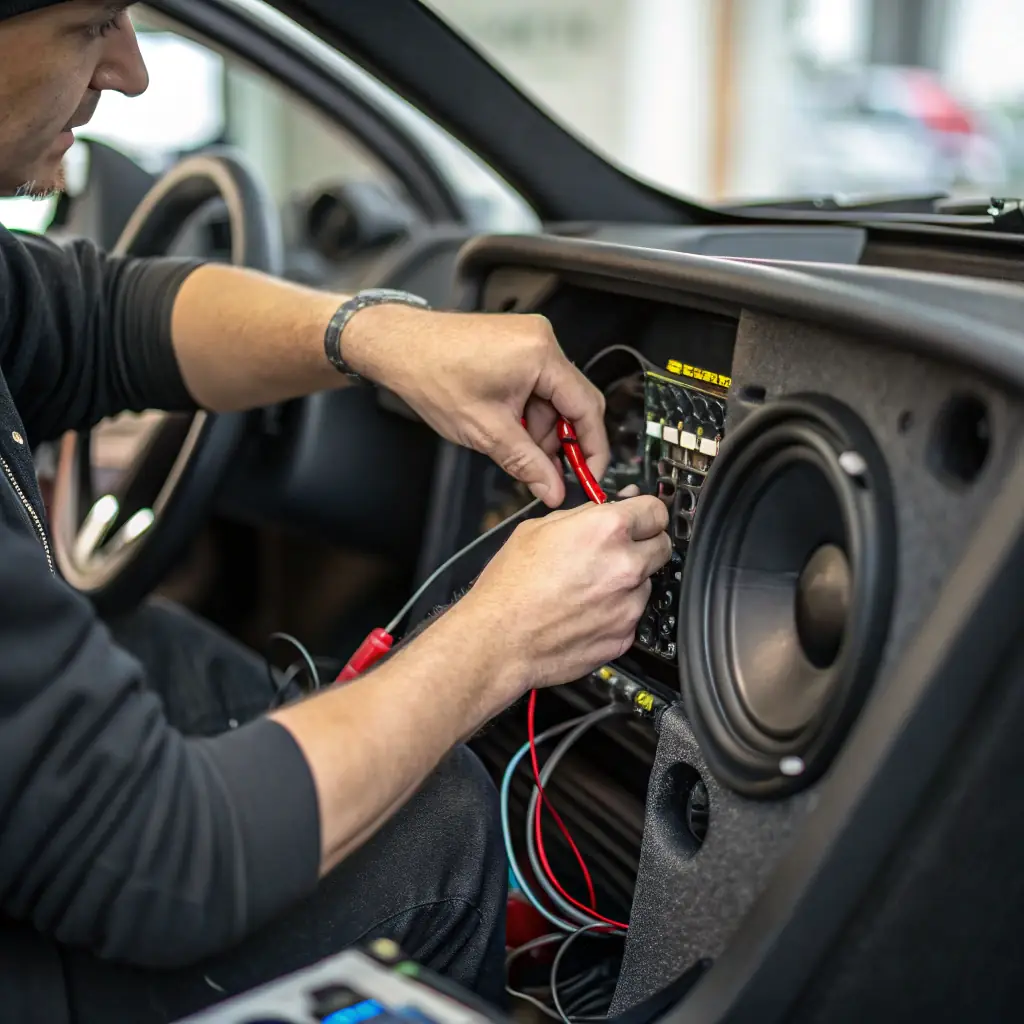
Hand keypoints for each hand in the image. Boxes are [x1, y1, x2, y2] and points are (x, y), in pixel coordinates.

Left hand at [343, 306, 608, 507]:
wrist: (397, 347)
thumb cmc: (431, 375)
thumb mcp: (486, 431)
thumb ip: (527, 463)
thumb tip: (553, 488)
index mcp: (541, 355)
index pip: (586, 407)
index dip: (592, 448)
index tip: (589, 475)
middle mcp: (542, 340)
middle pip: (572, 402)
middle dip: (560, 441)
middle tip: (548, 473)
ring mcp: (529, 340)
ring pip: (553, 398)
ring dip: (539, 429)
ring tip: (512, 448)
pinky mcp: (516, 345)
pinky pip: (537, 386)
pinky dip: (527, 413)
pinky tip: (507, 429)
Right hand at [455, 491, 671, 696]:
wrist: (499, 640)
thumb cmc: (509, 587)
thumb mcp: (537, 529)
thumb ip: (581, 517)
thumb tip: (602, 512)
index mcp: (606, 530)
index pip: (656, 510)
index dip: (646, 512)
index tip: (643, 517)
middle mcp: (625, 566)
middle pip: (662, 545)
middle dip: (644, 544)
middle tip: (618, 549)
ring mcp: (629, 604)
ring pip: (647, 582)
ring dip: (629, 580)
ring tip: (590, 586)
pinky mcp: (624, 636)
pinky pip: (632, 615)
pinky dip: (617, 611)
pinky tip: (587, 610)